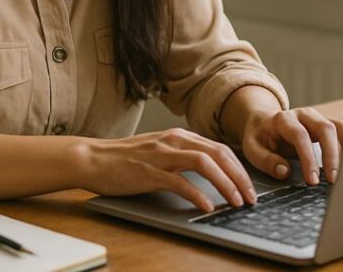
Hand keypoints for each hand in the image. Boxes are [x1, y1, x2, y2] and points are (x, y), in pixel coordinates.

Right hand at [80, 129, 257, 211]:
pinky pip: (179, 182)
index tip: (250, 186)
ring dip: (225, 184)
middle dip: (239, 177)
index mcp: (179, 136)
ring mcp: (161, 155)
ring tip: (235, 202)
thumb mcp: (159, 151)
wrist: (92, 158)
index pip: (220, 149)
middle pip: (219, 154)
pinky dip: (197, 194)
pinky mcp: (148, 172)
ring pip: (205, 164)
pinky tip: (207, 206)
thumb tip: (210, 172)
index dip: (239, 168)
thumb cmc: (124, 159)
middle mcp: (174, 141)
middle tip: (251, 197)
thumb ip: (182, 156)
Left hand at [240, 107, 342, 184]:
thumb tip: (285, 172)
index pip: (300, 135)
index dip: (308, 158)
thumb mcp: (252, 149)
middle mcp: (304, 115)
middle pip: (325, 128)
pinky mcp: (326, 125)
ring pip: (339, 128)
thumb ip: (267, 161)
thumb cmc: (259, 138)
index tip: (312, 180)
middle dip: (332, 155)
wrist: (262, 122)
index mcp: (283, 119)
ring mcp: (317, 118)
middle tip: (333, 180)